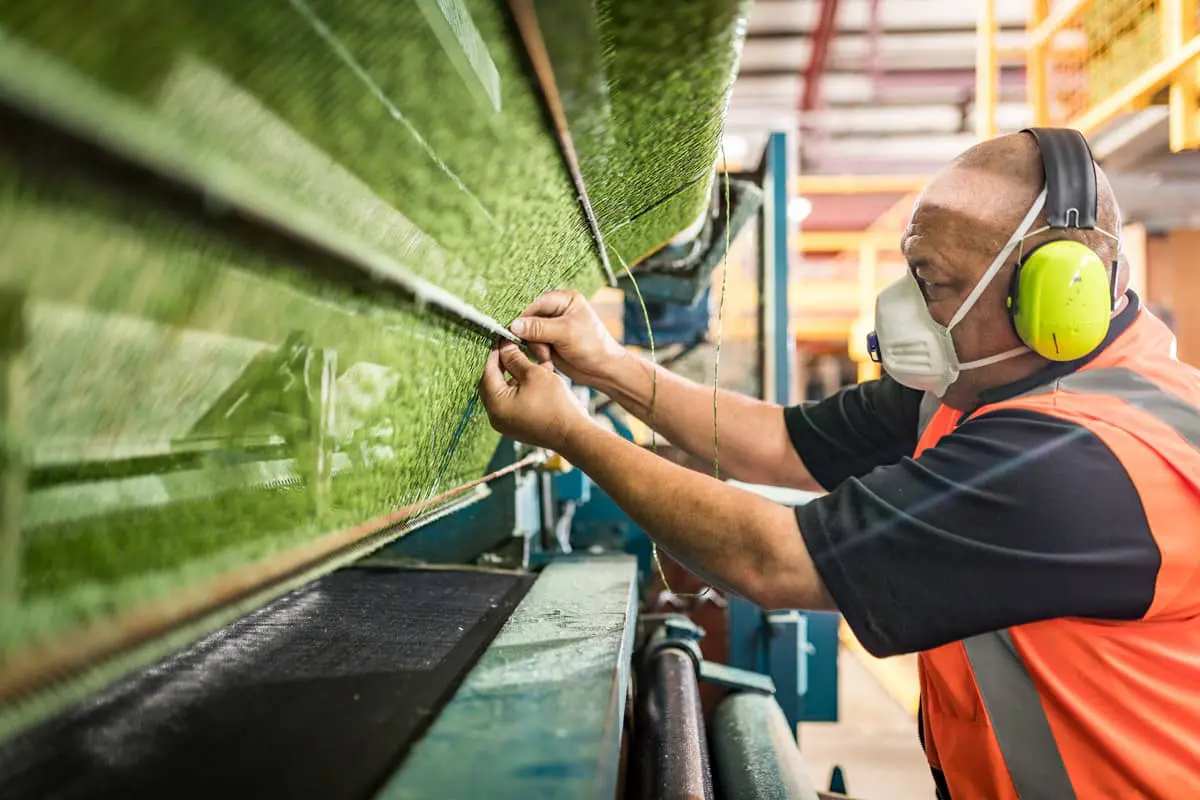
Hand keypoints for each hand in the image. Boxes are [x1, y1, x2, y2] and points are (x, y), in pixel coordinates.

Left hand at [478, 342, 589, 450]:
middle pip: (493, 384)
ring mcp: (506, 425)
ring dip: (515, 377)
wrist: (574, 434)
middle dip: (504, 366)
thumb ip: (515, 359)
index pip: (487, 372)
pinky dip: (521, 390)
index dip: (495, 354)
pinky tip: (537, 381)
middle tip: (514, 351)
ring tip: (532, 366)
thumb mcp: (534, 374)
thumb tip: (504, 348)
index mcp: (496, 405)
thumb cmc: (555, 405)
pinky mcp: (518, 428)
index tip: (503, 342)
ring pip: (504, 393)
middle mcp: (496, 418)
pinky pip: (513, 404)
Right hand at [509, 290, 628, 388]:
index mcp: (564, 299)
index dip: (524, 316)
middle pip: (529, 318)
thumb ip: (539, 328)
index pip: (536, 302)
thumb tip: (514, 325)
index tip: (514, 330)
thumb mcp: (566, 333)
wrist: (603, 370)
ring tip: (548, 356)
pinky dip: (537, 353)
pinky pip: (533, 344)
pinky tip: (548, 359)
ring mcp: (552, 326)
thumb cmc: (592, 346)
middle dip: (532, 335)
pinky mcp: (549, 341)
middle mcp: (557, 310)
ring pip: (529, 333)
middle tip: (541, 348)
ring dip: (536, 346)